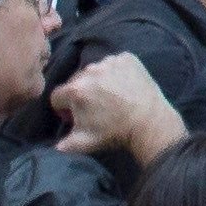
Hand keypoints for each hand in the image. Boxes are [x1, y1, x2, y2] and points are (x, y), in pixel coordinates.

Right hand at [53, 50, 181, 162]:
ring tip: (112, 96)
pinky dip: (116, 72)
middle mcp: (89, 71)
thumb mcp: (84, 143)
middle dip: (81, 94)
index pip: (57, 96)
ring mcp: (109, 62)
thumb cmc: (115, 133)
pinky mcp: (126, 58)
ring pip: (94, 71)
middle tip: (96, 108)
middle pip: (75, 81)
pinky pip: (114, 63)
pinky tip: (124, 86)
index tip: (75, 117)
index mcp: (75, 90)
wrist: (150, 123)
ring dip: (98, 81)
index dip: (64, 109)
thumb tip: (55, 147)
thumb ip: (63, 145)